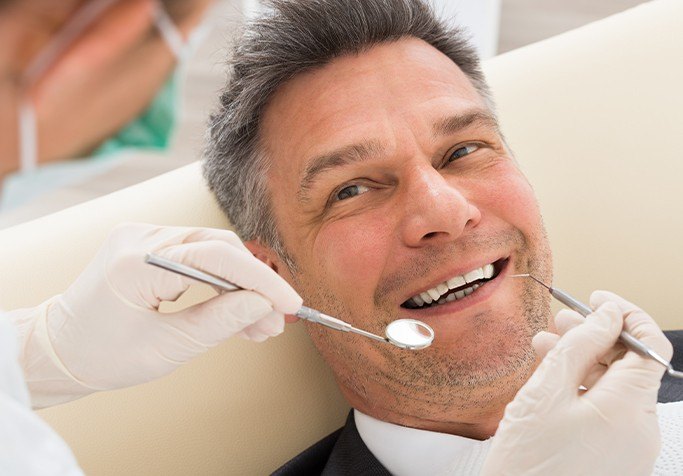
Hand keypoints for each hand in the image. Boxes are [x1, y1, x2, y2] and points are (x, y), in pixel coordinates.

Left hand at [12, 223, 301, 407]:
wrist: (60, 350)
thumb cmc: (102, 355)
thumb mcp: (165, 349)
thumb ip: (218, 322)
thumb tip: (263, 305)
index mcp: (136, 262)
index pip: (216, 257)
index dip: (261, 279)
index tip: (290, 303)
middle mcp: (140, 238)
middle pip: (219, 248)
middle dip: (254, 284)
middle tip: (276, 320)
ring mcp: (143, 237)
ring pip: (213, 252)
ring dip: (241, 285)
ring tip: (261, 325)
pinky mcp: (149, 246)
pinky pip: (198, 257)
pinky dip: (221, 282)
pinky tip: (237, 310)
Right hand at [481, 291, 672, 475]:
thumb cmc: (529, 460)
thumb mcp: (546, 390)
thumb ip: (581, 345)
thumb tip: (608, 314)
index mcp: (630, 408)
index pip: (649, 344)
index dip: (625, 314)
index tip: (596, 300)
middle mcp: (641, 427)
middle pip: (630, 365)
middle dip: (597, 336)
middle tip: (561, 319)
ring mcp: (631, 445)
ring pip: (616, 387)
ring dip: (585, 361)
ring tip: (546, 346)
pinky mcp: (617, 457)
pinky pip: (609, 410)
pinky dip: (584, 389)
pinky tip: (553, 378)